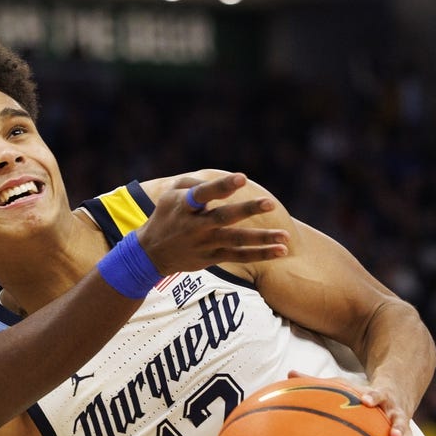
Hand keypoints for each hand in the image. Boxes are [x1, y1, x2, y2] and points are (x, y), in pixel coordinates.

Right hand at [135, 173, 289, 274]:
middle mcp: (195, 226)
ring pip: (236, 241)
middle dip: (247, 211)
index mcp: (184, 206)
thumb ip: (194, 183)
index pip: (203, 194)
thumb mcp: (170, 194)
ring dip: (261, 239)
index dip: (222, 186)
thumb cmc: (165, 216)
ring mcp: (204, 243)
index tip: (241, 178)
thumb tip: (226, 184)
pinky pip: (239, 256)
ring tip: (285, 236)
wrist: (150, 254)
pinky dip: (260, 254)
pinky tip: (280, 251)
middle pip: (224, 218)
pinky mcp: (211, 257)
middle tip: (269, 203)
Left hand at [288, 369, 418, 435]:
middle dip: (399, 430)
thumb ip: (317, 381)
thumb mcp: (343, 385)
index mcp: (380, 400)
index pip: (378, 395)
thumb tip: (289, 371)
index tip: (366, 400)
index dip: (373, 397)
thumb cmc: (362, 395)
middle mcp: (396, 417)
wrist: (396, 396)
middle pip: (401, 424)